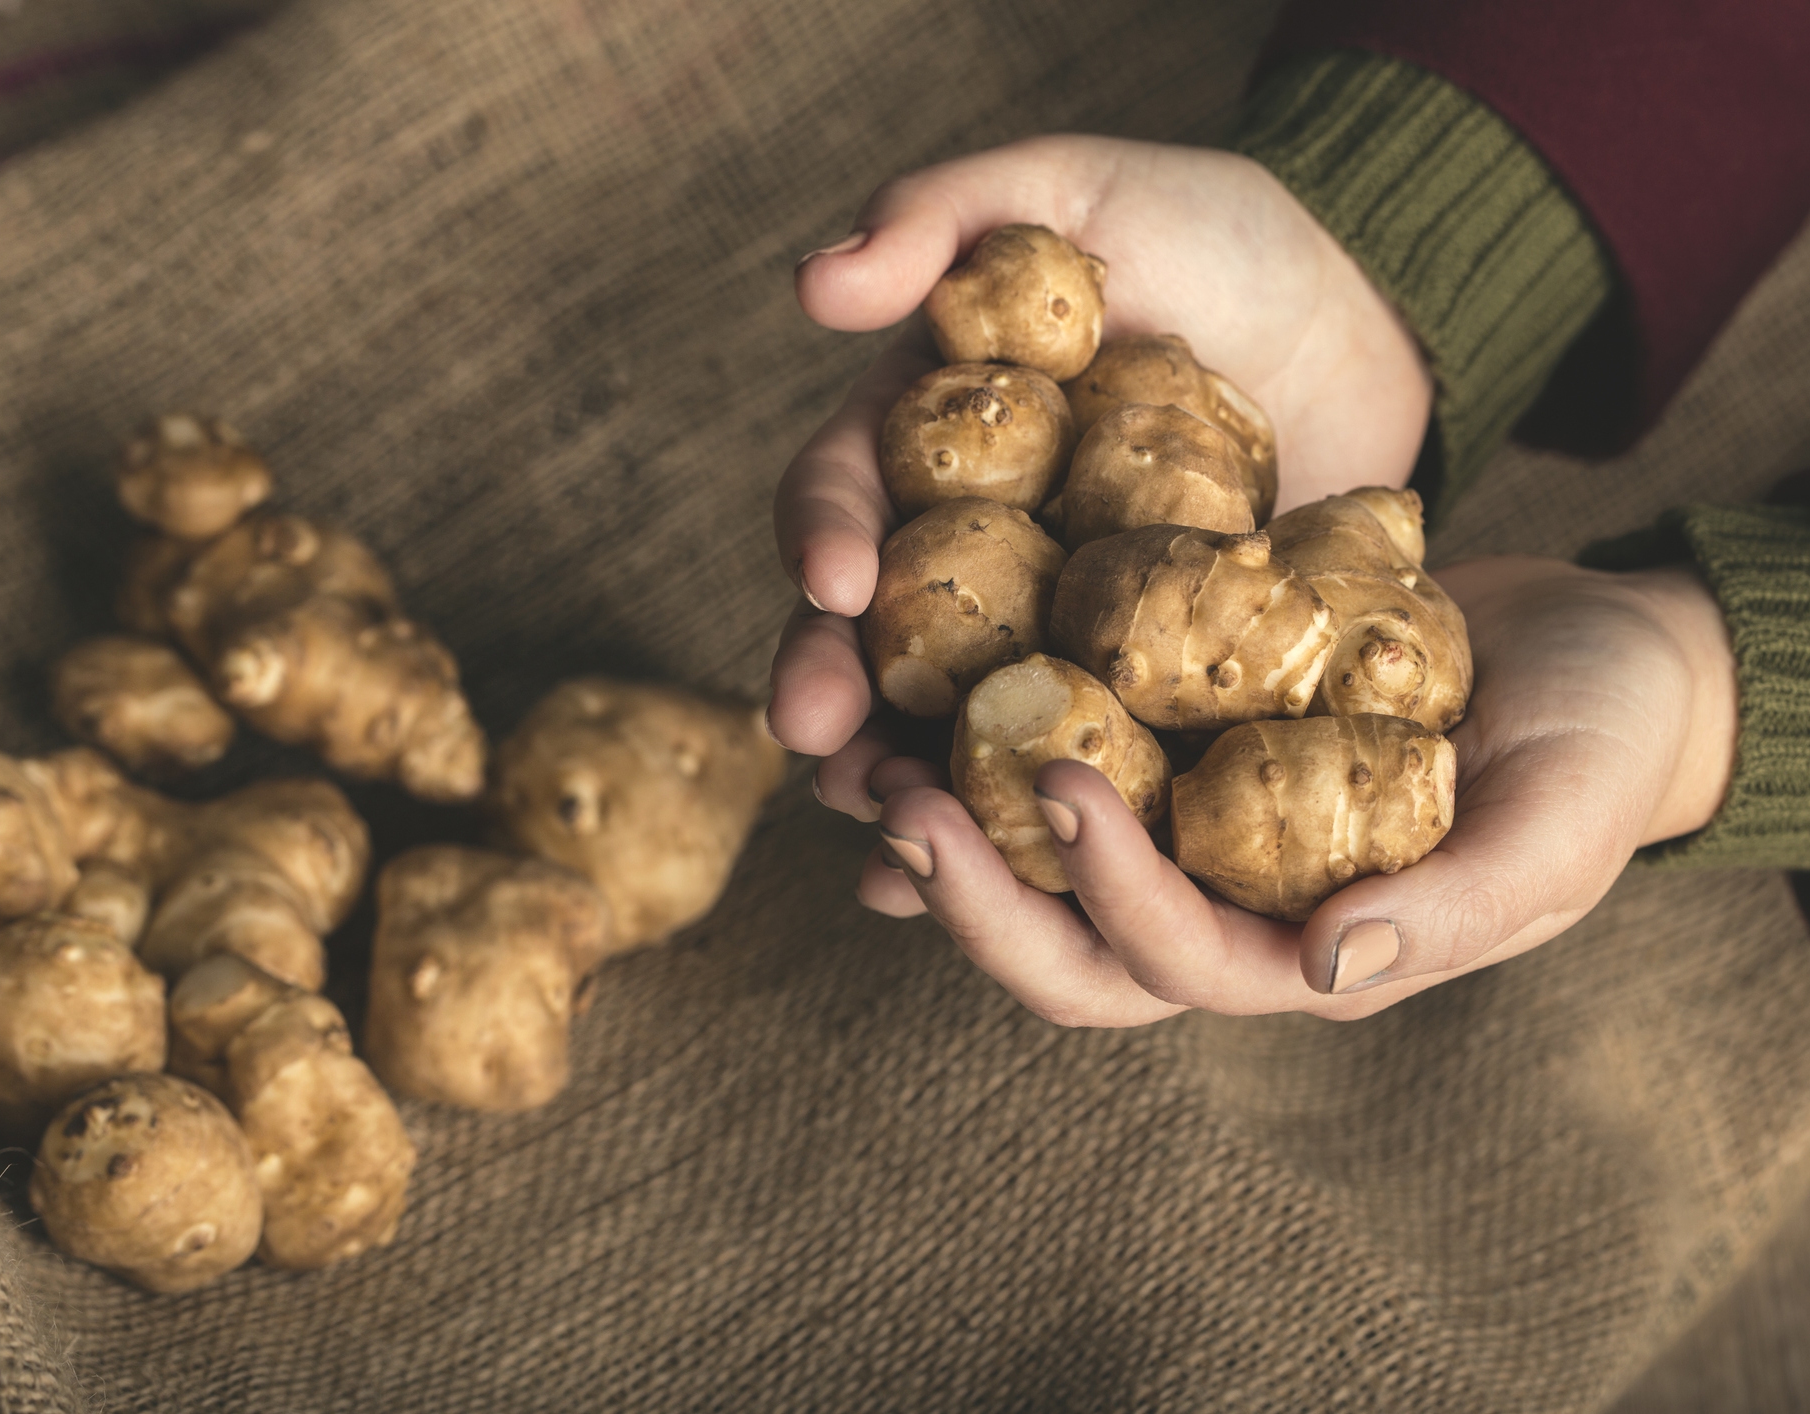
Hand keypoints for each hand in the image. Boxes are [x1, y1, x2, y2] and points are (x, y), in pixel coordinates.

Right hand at [770, 133, 1435, 781]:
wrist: (1360, 309)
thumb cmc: (1206, 233)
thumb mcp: (1073, 188)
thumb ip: (942, 215)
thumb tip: (810, 285)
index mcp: (923, 441)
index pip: (845, 494)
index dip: (823, 538)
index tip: (835, 583)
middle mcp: (965, 547)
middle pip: (872, 633)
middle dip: (835, 690)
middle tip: (822, 745)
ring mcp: (1045, 625)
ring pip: (948, 718)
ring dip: (906, 779)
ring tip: (890, 834)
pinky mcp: (1135, 684)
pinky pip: (1072, 760)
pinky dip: (1028, 824)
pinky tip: (998, 881)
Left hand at [861, 558, 1738, 1023]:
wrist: (1589, 656)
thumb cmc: (1598, 742)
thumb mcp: (1561, 823)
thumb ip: (1460, 903)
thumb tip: (1326, 965)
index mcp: (1309, 952)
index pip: (1178, 960)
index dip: (1110, 891)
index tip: (1055, 780)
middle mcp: (1228, 915)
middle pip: (1068, 956)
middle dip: (978, 896)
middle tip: (899, 804)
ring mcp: (1190, 844)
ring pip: (1038, 878)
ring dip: (946, 835)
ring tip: (865, 761)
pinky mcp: (1169, 759)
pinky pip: (1057, 777)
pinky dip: (978, 758)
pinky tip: (907, 706)